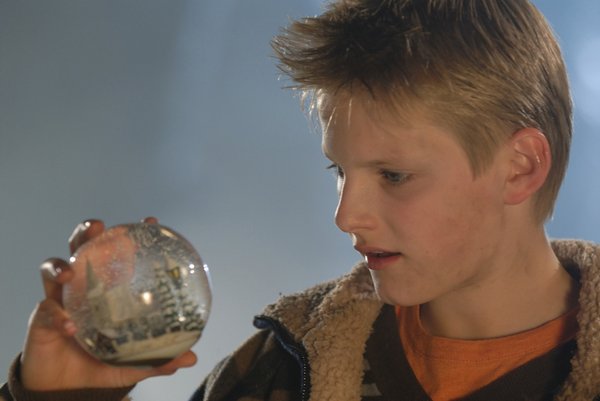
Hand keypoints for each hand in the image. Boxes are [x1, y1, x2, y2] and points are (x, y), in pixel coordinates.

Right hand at [20, 218, 197, 390]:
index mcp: (108, 288)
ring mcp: (61, 299)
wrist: (71, 389)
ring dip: (60, 266)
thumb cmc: (103, 364)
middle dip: (87, 232)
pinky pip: (46, 311)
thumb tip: (192, 358)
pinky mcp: (42, 319)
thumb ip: (160, 359)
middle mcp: (83, 286)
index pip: (118, 253)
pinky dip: (57, 316)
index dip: (132, 234)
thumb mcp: (135, 362)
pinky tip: (69, 327)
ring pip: (53, 269)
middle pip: (82, 248)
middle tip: (98, 226)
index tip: (151, 221)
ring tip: (70, 271)